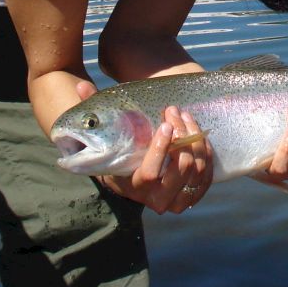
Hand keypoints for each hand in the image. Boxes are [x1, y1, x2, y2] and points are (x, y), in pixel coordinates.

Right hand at [99, 105, 213, 213]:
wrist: (133, 179)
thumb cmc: (118, 155)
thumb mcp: (104, 139)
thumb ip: (92, 115)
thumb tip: (81, 86)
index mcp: (135, 187)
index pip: (151, 173)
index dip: (160, 148)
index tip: (164, 123)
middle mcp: (158, 199)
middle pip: (181, 168)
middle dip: (182, 135)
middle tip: (175, 112)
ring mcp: (177, 200)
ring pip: (197, 168)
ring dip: (195, 138)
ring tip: (185, 117)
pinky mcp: (192, 196)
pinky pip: (206, 174)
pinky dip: (205, 152)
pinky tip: (197, 133)